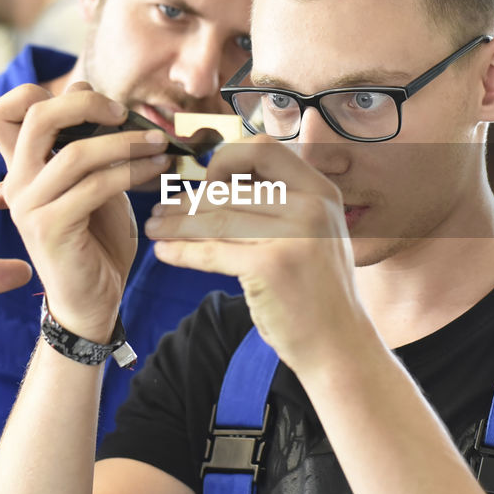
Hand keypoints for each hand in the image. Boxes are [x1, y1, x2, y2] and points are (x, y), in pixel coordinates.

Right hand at [0, 82, 173, 340]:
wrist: (92, 300)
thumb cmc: (95, 240)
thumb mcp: (92, 184)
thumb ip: (89, 150)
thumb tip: (108, 106)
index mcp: (20, 168)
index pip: (3, 112)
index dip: (44, 93)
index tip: (95, 104)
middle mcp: (15, 182)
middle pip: (36, 116)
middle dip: (86, 104)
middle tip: (124, 113)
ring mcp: (28, 206)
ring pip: (75, 152)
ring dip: (126, 142)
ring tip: (159, 144)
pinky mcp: (50, 228)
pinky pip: (95, 186)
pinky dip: (132, 171)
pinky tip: (157, 170)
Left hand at [143, 136, 368, 372]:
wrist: (339, 344)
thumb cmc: (317, 289)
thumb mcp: (313, 233)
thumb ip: (280, 204)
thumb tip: (217, 183)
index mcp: (321, 190)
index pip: (263, 150)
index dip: (227, 160)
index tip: (207, 184)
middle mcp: (311, 206)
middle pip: (230, 189)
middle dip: (186, 199)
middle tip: (161, 209)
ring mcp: (294, 236)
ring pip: (215, 218)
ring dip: (176, 223)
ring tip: (154, 228)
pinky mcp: (272, 267)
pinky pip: (212, 252)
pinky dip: (181, 251)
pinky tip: (164, 252)